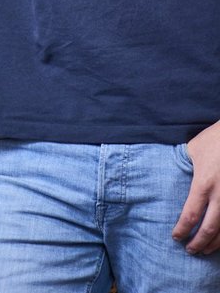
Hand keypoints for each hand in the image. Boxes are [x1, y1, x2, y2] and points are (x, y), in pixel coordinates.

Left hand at [172, 120, 219, 253]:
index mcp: (204, 184)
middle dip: (197, 243)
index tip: (176, 237)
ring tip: (205, 250)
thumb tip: (174, 174)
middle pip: (208, 230)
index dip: (182, 230)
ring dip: (214, 244)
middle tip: (189, 250)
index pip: (190, 216)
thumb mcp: (194, 149)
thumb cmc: (215, 139)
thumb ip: (185, 165)